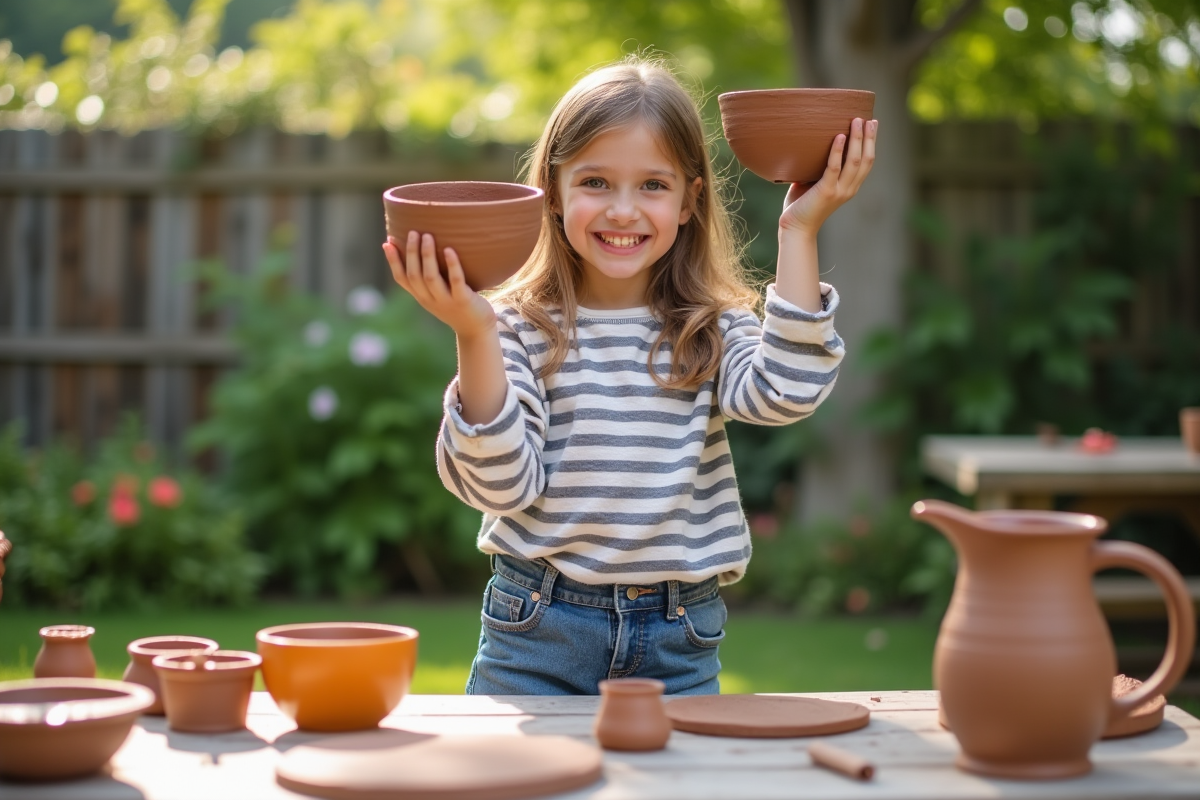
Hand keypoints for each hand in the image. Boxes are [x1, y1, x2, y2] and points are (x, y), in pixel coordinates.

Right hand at [383, 231, 496, 339]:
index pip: (401, 279)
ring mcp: (445, 301)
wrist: (476, 330)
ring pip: (430, 277)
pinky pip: (455, 281)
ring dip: (427, 256)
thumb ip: (429, 278)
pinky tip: (449, 250)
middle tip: (413, 232)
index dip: (393, 261)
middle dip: (411, 253)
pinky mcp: (463, 301)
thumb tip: (424, 250)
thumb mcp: (438, 294)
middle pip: (414, 275)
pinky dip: (452, 265)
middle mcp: (429, 299)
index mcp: (421, 296)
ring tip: (427, 236)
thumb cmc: (458, 306)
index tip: (387, 243)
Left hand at [779, 117, 876, 235]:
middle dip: (869, 137)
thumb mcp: (812, 183)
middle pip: (866, 159)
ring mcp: (839, 190)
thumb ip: (816, 167)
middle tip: (869, 119)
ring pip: (854, 161)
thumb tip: (809, 144)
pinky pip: (834, 168)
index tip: (872, 124)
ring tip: (856, 121)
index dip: (871, 143)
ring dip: (857, 139)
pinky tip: (839, 136)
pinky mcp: (826, 191)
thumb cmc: (801, 206)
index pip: (867, 162)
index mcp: (850, 187)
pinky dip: (837, 151)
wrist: (795, 228)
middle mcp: (849, 189)